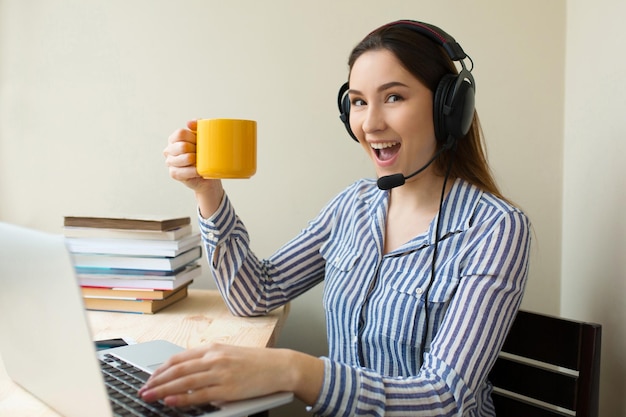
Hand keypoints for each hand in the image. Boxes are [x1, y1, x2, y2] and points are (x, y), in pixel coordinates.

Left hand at [138, 343, 323, 407]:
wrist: (280, 367)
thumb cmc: (256, 362)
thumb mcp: (229, 354)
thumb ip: (208, 360)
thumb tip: (186, 372)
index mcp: (213, 348)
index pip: (179, 358)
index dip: (161, 369)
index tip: (150, 378)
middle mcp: (214, 358)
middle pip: (177, 369)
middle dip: (156, 380)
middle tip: (142, 390)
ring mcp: (221, 373)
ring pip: (184, 382)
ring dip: (163, 389)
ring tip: (149, 396)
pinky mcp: (228, 389)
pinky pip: (199, 395)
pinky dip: (182, 398)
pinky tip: (170, 401)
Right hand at [164, 120, 210, 191]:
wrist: (208, 171)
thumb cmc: (204, 152)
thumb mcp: (203, 136)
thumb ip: (198, 125)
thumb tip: (189, 123)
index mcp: (174, 138)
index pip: (180, 133)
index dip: (193, 137)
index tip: (200, 142)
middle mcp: (169, 149)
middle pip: (182, 146)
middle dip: (196, 150)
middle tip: (203, 153)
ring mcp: (170, 162)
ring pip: (184, 158)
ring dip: (196, 160)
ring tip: (201, 161)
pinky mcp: (174, 173)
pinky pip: (183, 171)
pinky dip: (193, 171)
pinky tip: (198, 170)